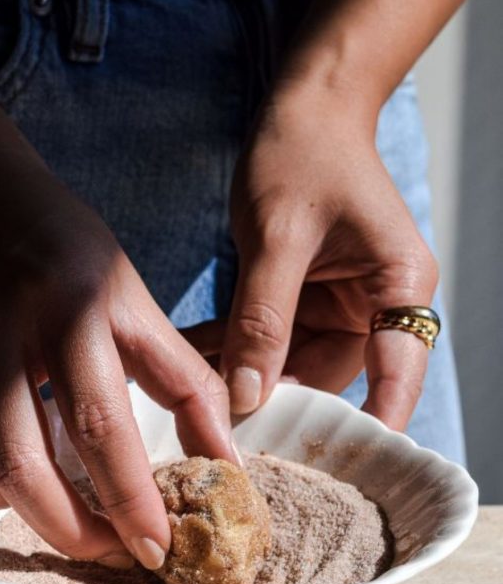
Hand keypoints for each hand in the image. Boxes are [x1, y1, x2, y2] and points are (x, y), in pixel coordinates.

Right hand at [0, 165, 235, 567]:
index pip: (101, 424)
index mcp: (71, 308)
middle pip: (20, 461)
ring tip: (50, 511)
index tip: (156, 549)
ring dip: (5, 511)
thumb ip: (186, 381)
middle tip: (108, 549)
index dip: (130, 498)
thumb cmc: (69, 253)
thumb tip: (227, 462)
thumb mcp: (138, 301)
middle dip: (70, 529)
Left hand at [183, 87, 437, 429]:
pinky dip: (235, 346)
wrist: (304, 108)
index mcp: (397, 288)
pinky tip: (189, 360)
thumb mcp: (280, 236)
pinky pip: (270, 336)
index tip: (331, 475)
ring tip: (187, 397)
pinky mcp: (305, 297)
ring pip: (290, 364)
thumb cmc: (305, 154)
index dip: (367, 430)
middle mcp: (376, 305)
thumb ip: (265, 317)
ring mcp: (340, 304)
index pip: (393, 377)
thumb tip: (247, 396)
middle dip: (273, 402)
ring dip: (243, 375)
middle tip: (217, 435)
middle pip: (329, 377)